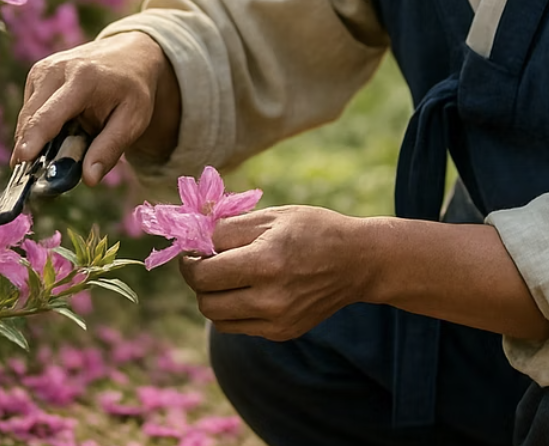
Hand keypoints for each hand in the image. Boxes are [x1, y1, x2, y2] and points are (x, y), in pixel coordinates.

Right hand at [13, 31, 180, 185]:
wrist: (130, 56)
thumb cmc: (133, 91)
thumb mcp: (133, 120)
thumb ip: (110, 149)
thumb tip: (89, 179)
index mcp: (84, 79)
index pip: (51, 114)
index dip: (34, 139)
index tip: (21, 161)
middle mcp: (57, 69)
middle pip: (32, 118)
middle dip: (32, 148)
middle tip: (38, 175)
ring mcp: (43, 69)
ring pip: (27, 117)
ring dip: (38, 138)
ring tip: (69, 140)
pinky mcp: (37, 73)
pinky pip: (30, 110)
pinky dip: (40, 125)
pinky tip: (64, 125)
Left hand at [179, 205, 373, 340]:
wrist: (358, 261)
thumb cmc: (315, 230)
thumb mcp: (274, 215)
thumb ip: (229, 226)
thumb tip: (193, 235)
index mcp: (266, 261)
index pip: (204, 273)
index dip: (190, 260)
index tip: (193, 249)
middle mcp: (270, 297)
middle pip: (205, 301)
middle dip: (198, 280)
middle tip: (205, 261)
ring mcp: (277, 320)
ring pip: (217, 318)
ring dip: (213, 296)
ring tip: (227, 275)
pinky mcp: (283, 332)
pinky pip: (239, 326)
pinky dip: (233, 308)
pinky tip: (248, 288)